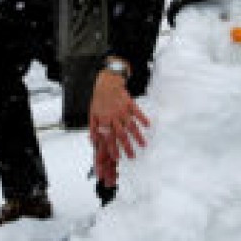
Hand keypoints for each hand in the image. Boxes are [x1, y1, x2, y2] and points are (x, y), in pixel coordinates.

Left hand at [89, 68, 149, 187]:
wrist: (107, 83)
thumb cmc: (99, 100)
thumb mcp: (92, 114)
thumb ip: (93, 128)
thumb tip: (94, 142)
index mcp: (104, 120)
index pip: (109, 137)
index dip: (112, 148)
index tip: (117, 157)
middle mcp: (114, 116)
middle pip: (121, 134)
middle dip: (127, 146)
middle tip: (132, 157)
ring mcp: (123, 110)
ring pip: (131, 125)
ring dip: (137, 136)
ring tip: (143, 145)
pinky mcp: (130, 104)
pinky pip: (138, 112)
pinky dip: (143, 119)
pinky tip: (148, 126)